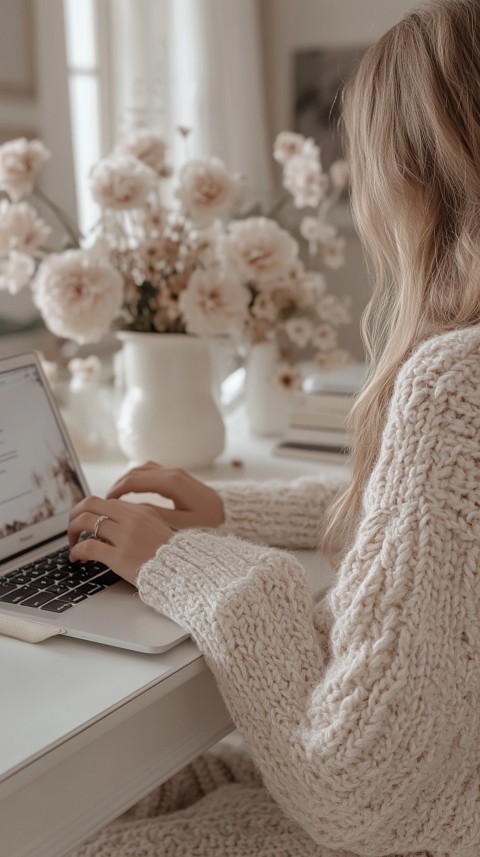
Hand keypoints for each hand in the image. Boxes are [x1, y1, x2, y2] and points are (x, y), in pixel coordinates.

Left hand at [68, 495, 172, 584]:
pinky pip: (87, 546)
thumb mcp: (158, 530)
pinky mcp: (119, 557)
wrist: (183, 575)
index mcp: (142, 511)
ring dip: (72, 531)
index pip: (106, 501)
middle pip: (91, 503)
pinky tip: (76, 558)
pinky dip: (76, 550)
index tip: (86, 522)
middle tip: (72, 527)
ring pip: (85, 521)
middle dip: (75, 514)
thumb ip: (138, 523)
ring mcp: (125, 537)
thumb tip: (111, 524)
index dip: (91, 510)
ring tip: (72, 543)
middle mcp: (132, 520)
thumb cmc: (171, 557)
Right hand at [106, 462, 224, 530]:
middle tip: (105, 502)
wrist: (231, 514)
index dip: (116, 491)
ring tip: (115, 498)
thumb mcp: (182, 525)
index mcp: (172, 483)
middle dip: (117, 486)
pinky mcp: (177, 477)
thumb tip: (131, 511)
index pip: (134, 480)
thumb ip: (156, 516)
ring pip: (142, 470)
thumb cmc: (210, 522)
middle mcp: (172, 473)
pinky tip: (132, 492)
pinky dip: (137, 479)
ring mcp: (175, 473)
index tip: (104, 503)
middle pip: (135, 472)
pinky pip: (151, 472)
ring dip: (126, 481)